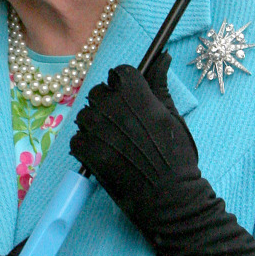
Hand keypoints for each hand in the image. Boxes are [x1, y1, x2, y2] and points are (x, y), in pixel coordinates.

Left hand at [71, 53, 254, 255]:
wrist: (169, 198)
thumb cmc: (177, 157)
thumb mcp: (172, 115)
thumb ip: (160, 83)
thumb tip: (162, 56)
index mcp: (135, 94)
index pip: (119, 72)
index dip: (125, 84)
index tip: (132, 97)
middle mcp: (111, 106)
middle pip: (99, 91)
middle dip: (109, 103)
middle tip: (126, 124)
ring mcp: (95, 129)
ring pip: (86, 114)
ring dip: (96, 124)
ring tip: (116, 141)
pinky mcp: (85, 151)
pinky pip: (77, 138)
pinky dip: (87, 145)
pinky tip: (105, 154)